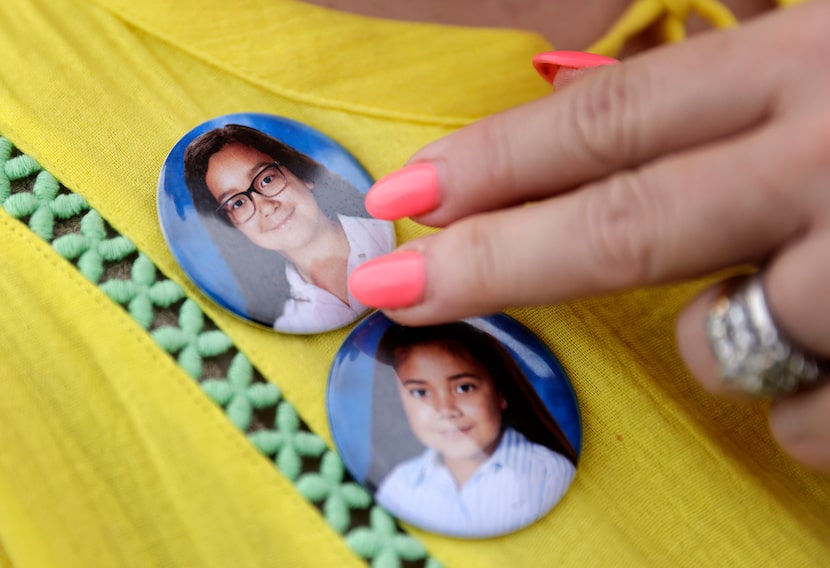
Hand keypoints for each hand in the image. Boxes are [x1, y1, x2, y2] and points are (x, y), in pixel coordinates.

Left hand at [348, 1, 829, 469]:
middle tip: (390, 289)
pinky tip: (829, 365)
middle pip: (618, 227)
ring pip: (713, 344)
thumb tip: (583, 108)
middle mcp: (824, 156)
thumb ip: (721, 99)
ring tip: (771, 307)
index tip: (400, 198)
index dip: (494, 164)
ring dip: (704, 343)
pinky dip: (794, 410)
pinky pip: (802, 422)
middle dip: (493, 266)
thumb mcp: (824, 59)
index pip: (609, 122)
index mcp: (800, 68)